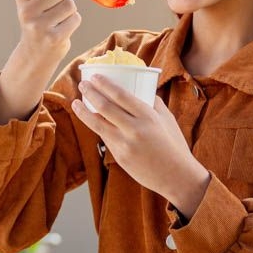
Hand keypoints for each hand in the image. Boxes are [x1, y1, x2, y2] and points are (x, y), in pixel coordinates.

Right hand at [14, 0, 80, 62]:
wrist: (35, 53)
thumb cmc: (38, 20)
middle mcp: (27, 12)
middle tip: (56, 7)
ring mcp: (40, 26)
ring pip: (70, 5)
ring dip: (70, 10)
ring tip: (59, 19)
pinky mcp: (54, 38)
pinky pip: (75, 18)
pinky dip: (73, 22)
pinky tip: (62, 28)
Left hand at [72, 74, 210, 215]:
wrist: (177, 176)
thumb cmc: (174, 145)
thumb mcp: (167, 119)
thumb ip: (153, 104)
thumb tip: (141, 90)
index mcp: (148, 116)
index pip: (121, 95)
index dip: (104, 84)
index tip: (95, 76)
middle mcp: (135, 129)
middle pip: (105, 107)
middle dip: (90, 93)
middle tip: (82, 84)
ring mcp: (125, 144)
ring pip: (98, 124)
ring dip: (83, 112)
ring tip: (75, 102)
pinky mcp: (120, 157)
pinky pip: (105, 138)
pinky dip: (97, 127)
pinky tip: (90, 120)